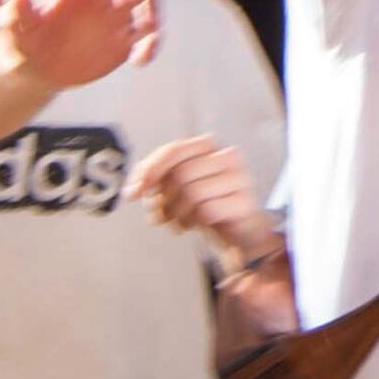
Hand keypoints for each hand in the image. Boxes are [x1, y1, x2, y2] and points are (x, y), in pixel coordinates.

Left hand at [0, 0, 161, 90]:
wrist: (33, 69)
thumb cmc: (21, 41)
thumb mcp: (9, 26)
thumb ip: (12, 10)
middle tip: (125, 0)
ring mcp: (117, 15)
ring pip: (148, 0)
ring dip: (152, 10)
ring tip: (145, 28)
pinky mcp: (124, 41)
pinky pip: (148, 37)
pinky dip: (151, 44)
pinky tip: (139, 60)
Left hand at [133, 131, 280, 268]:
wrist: (240, 232)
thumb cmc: (205, 205)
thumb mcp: (176, 188)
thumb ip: (154, 180)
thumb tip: (132, 190)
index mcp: (209, 146)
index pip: (173, 150)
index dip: (149, 171)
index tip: (132, 193)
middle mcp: (229, 156)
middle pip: (180, 174)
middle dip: (163, 200)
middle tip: (158, 216)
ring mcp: (241, 178)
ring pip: (193, 193)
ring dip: (177, 214)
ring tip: (178, 222)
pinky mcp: (246, 203)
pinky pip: (208, 211)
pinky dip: (196, 222)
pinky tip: (197, 225)